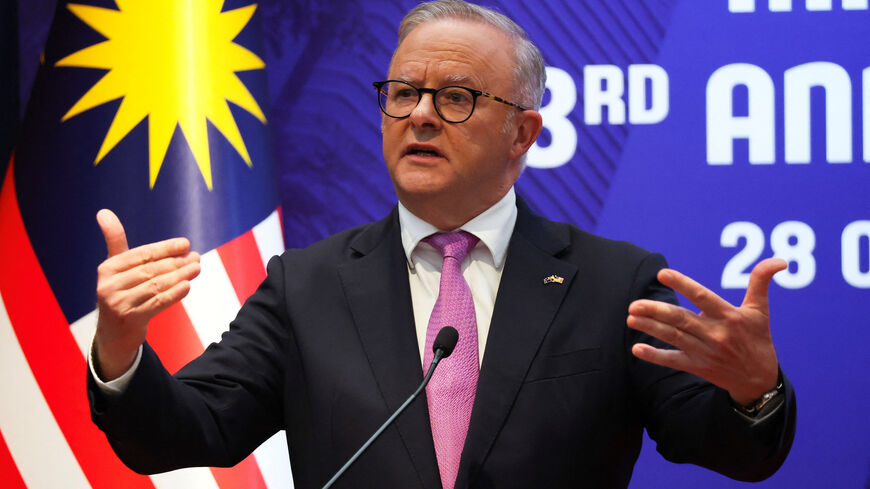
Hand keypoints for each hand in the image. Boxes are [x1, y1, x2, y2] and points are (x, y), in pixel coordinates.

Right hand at [93, 209, 200, 379]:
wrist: (113, 335)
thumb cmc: (120, 293)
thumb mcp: (116, 268)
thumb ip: (115, 241)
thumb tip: (103, 212)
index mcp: (107, 269)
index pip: (141, 254)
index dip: (165, 248)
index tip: (185, 244)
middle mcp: (109, 286)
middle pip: (150, 270)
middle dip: (176, 262)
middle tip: (196, 257)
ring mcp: (118, 304)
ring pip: (156, 286)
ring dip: (180, 276)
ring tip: (197, 268)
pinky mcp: (130, 320)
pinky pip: (157, 303)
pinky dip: (174, 294)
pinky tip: (187, 286)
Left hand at [626, 258, 786, 404]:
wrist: (759, 380)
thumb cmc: (757, 338)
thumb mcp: (760, 310)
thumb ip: (761, 282)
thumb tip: (780, 260)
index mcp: (729, 316)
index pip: (702, 297)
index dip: (683, 285)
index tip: (662, 274)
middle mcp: (716, 334)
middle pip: (682, 320)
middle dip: (656, 312)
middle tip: (634, 304)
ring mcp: (705, 352)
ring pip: (674, 338)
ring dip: (650, 328)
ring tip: (631, 317)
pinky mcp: (698, 367)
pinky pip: (673, 361)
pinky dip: (655, 356)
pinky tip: (637, 348)